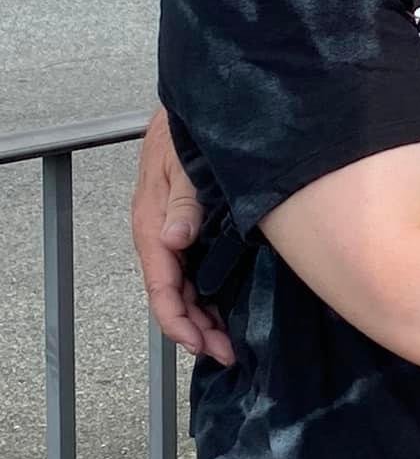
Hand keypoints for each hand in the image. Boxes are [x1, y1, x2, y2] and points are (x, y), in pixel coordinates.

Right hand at [131, 108, 233, 365]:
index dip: (179, 321)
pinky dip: (207, 294)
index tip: (202, 345)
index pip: (161, 286)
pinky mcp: (192, 224)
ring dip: (203, 316)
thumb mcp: (185, 163)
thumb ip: (181, 201)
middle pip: (172, 294)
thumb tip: (172, 240)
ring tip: (227, 343)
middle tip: (227, 354)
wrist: (200, 105)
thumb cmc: (188, 131)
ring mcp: (176, 230)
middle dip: (196, 329)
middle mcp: (161, 232)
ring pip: (184, 286)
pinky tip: (224, 309)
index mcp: (153, 224)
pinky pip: (195, 269)